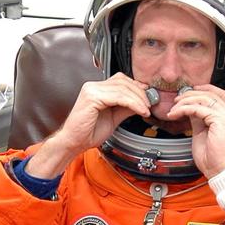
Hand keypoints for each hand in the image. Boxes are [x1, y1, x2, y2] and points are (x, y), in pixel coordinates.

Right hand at [25, 74, 150, 177]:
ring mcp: (92, 90)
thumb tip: (142, 103)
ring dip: (139, 99)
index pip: (122, 81)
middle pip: (124, 81)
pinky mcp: (92, 97)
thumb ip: (125, 109)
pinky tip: (139, 111)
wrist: (73, 143)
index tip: (150, 98)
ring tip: (146, 109)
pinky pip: (118, 96)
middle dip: (141, 93)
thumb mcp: (113, 118)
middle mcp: (93, 86)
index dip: (137, 87)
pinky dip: (132, 103)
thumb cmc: (88, 132)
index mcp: (97, 89)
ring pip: (123, 88)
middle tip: (151, 104)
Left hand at [165, 84, 224, 177]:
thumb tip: (191, 109)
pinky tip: (176, 114)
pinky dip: (185, 109)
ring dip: (185, 101)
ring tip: (174, 109)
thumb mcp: (203, 132)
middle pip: (211, 94)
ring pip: (204, 99)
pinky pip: (198, 108)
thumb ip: (199, 119)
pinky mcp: (220, 120)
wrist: (220, 170)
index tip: (190, 92)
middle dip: (191, 94)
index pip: (220, 95)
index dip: (205, 89)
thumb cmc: (213, 158)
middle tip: (177, 100)